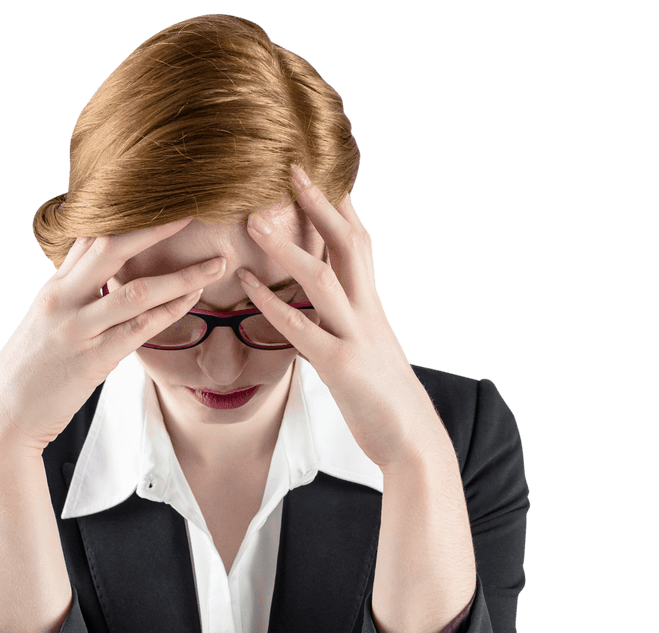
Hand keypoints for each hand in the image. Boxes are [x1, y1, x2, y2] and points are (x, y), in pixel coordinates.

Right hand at [0, 220, 226, 451]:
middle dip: (155, 226)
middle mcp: (63, 300)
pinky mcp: (93, 360)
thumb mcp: (45, 326)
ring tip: (216, 263)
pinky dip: (171, 310)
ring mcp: (78, 329)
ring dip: (182, 275)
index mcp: (53, 289)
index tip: (160, 198)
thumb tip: (97, 282)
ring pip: (137, 290)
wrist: (4, 417)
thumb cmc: (30, 375)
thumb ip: (72, 300)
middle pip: (111, 246)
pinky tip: (195, 298)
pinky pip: (140, 328)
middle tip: (192, 209)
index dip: (125, 214)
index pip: (89, 237)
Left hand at [238, 165, 445, 470]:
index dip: (340, 205)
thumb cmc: (386, 397)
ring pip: (323, 277)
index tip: (320, 170)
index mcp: (373, 306)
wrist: (412, 438)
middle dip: (321, 203)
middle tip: (291, 168)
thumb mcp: (370, 349)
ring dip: (288, 245)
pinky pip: (301, 328)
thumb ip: (349, 322)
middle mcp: (368, 312)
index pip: (359, 242)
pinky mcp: (340, 367)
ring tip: (255, 219)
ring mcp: (356, 337)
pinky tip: (247, 284)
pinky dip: (271, 303)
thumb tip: (326, 307)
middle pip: (349, 243)